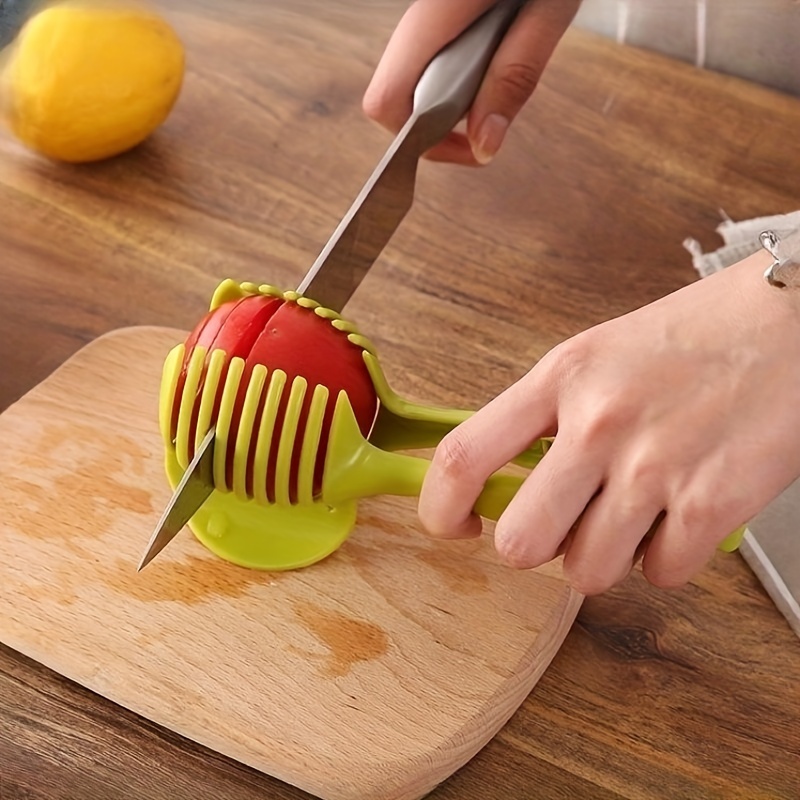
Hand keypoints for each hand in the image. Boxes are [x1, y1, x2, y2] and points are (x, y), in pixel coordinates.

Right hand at [363, 0, 581, 164]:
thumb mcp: (548, 11)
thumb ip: (514, 79)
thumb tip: (484, 145)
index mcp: (436, 16)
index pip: (385, 103)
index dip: (418, 141)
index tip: (467, 146)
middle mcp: (419, 18)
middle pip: (394, 99)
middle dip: (438, 129)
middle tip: (491, 123)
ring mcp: (426, 15)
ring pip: (412, 83)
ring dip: (451, 105)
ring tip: (500, 81)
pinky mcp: (441, 14)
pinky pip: (431, 62)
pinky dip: (457, 80)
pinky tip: (493, 60)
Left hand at [419, 249, 799, 592]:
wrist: (791, 322)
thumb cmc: (692, 337)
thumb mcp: (596, 356)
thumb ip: (544, 416)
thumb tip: (507, 482)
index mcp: (561, 378)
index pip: (464, 456)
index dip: (439, 508)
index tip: (453, 525)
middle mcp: (599, 423)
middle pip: (520, 542)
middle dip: (536, 548)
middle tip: (561, 527)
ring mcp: (655, 466)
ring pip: (587, 573)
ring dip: (604, 557)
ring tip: (632, 516)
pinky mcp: (713, 503)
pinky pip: (659, 576)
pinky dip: (666, 560)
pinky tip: (680, 517)